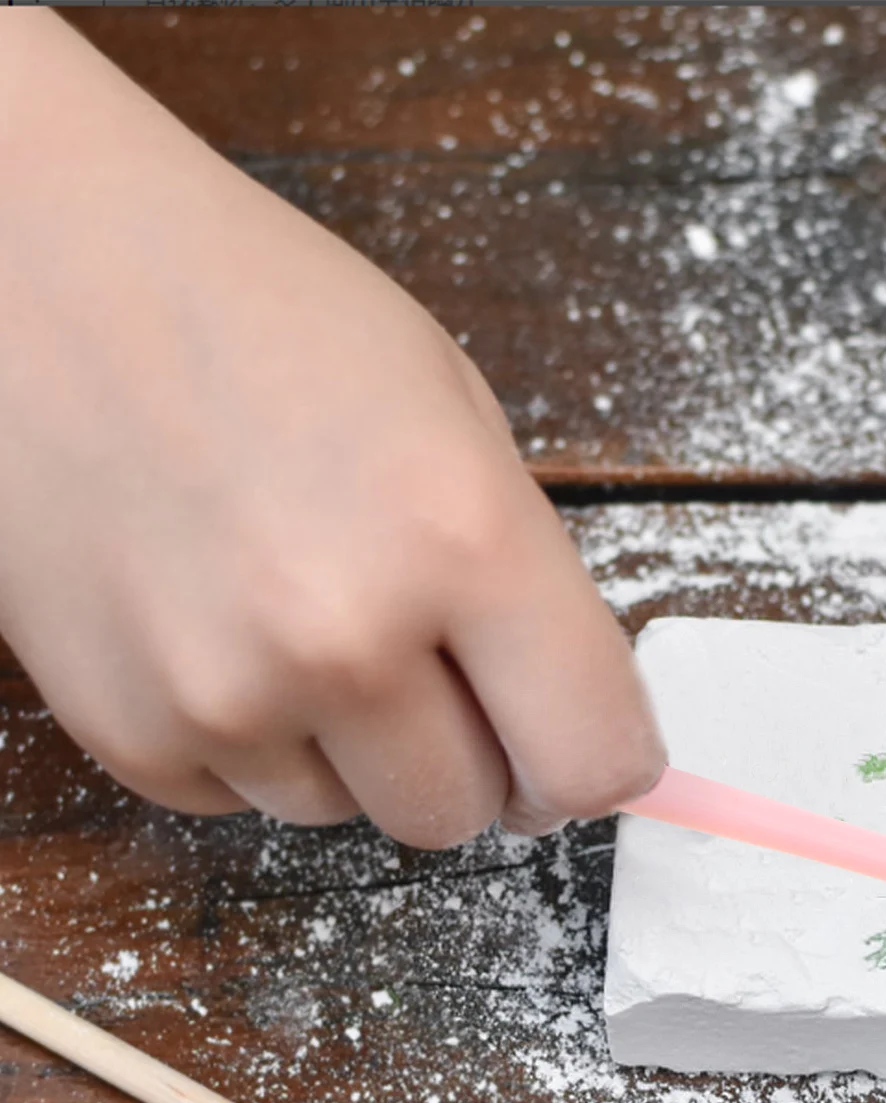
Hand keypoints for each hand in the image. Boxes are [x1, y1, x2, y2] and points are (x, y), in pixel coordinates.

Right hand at [0, 14, 662, 848]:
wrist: (44, 272)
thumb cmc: (271, 323)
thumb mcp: (459, 422)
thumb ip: (532, 592)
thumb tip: (580, 736)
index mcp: (462, 537)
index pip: (594, 763)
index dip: (598, 765)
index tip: (582, 746)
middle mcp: (344, 637)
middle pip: (470, 812)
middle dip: (476, 757)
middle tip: (438, 667)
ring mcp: (224, 696)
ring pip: (359, 814)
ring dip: (361, 750)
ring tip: (307, 616)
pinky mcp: (129, 733)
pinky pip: (250, 801)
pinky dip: (261, 743)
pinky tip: (227, 630)